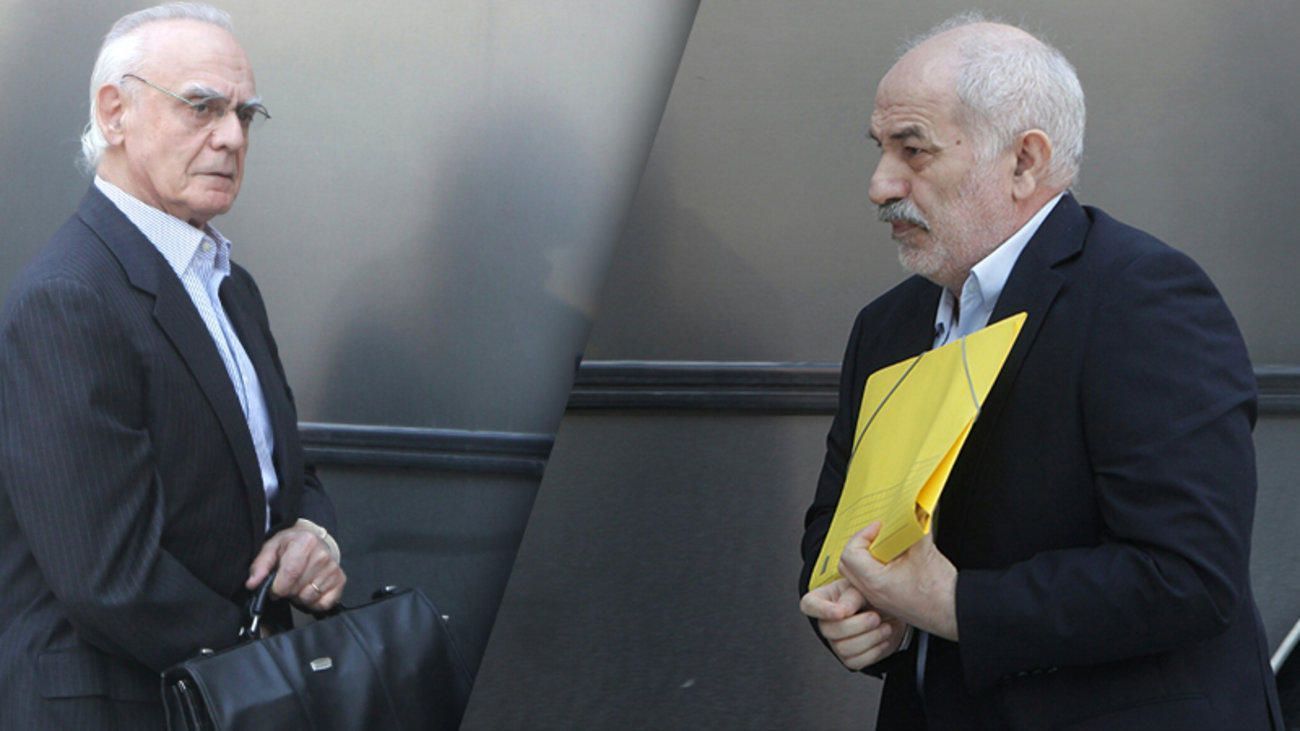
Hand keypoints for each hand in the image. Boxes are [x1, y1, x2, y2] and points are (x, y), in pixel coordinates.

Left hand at [246, 526, 345, 611]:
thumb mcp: (272, 548)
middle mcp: (323, 555)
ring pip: (309, 597)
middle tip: (287, 582)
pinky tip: (310, 589)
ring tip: (299, 584)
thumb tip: (252, 583)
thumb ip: (260, 565)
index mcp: (306, 543)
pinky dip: (313, 602)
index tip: (273, 587)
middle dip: (287, 591)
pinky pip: (323, 604)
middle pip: (297, 588)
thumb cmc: (291, 545)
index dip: (277, 587)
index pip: (290, 574)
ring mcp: (333, 569)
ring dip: (299, 596)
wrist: (314, 540)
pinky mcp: (340, 581)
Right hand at [800, 578, 907, 669]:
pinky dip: (874, 651)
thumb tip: (843, 611)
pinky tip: (883, 639)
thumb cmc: (870, 595)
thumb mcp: (861, 588)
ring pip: (844, 648)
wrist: (888, 612)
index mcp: (822, 600)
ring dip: (870, 638)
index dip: (822, 611)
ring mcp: (835, 643)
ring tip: (885, 627)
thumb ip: (850, 597)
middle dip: (859, 625)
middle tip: (876, 617)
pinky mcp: (848, 658)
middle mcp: (825, 623)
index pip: (809, 605)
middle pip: (830, 631)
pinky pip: (856, 661)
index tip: (841, 613)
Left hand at [838, 522, 958, 640]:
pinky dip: (875, 568)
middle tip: (877, 535)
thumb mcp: (925, 551)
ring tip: (886, 546)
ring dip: (867, 557)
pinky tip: (894, 560)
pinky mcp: (888, 602)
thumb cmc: (942, 593)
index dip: (863, 535)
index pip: (851, 553)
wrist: (957, 613)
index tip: (878, 528)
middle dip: (860, 545)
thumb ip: (914, 527)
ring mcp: (880, 599)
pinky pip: (870, 582)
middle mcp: (873, 593)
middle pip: (847, 565)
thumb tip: (911, 511)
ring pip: (857, 575)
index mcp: (876, 582)